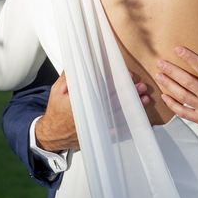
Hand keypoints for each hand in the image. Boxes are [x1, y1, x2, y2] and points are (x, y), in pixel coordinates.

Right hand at [35, 71, 149, 151]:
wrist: (52, 135)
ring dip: (133, 108)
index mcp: (80, 103)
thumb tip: (82, 62)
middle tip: (141, 87)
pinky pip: (118, 131)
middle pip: (114, 103)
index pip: (103, 89)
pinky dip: (129, 124)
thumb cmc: (56, 111)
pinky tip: (139, 118)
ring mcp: (97, 128)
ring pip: (119, 117)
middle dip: (129, 94)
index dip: (117, 82)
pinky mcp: (100, 136)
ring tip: (145, 99)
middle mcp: (91, 116)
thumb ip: (69, 77)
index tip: (127, 75)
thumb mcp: (57, 90)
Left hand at [156, 37, 197, 137]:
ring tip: (159, 75)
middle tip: (160, 62)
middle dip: (171, 71)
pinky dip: (173, 105)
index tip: (178, 49)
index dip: (189, 58)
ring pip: (182, 96)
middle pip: (186, 82)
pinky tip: (165, 97)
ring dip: (169, 85)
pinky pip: (184, 112)